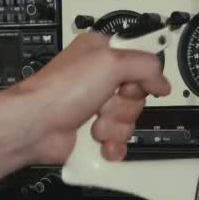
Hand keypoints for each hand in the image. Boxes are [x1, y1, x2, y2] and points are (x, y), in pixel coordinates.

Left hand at [10, 33, 170, 163]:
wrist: (36, 127)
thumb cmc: (58, 91)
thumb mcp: (112, 61)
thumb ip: (146, 66)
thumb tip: (162, 82)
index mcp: (101, 53)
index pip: (141, 63)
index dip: (141, 77)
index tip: (131, 83)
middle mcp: (98, 79)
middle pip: (137, 96)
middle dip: (124, 106)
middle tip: (105, 102)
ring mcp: (95, 107)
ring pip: (129, 121)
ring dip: (115, 126)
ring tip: (95, 122)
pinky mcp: (92, 131)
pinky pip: (119, 141)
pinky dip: (112, 145)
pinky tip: (99, 142)